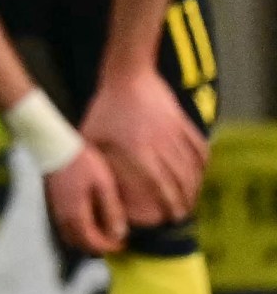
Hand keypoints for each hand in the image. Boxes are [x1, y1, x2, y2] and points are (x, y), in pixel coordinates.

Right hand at [44, 142, 128, 254]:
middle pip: (79, 243)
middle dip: (97, 246)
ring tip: (101, 235)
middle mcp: (63, 217)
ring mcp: (56, 211)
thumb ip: (111, 210)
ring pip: (70, 236)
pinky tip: (87, 222)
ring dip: (85, 240)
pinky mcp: (53, 204)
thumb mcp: (104, 185)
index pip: (92, 241)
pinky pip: (64, 226)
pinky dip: (77, 231)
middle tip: (113, 242)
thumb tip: (119, 233)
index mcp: (76, 214)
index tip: (122, 243)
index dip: (108, 246)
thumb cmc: (83, 164)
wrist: (55, 147)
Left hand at [82, 68, 206, 227]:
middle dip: (183, 200)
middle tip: (181, 214)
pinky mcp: (182, 121)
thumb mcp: (92, 136)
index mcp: (138, 150)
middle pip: (179, 179)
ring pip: (191, 165)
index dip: (168, 203)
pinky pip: (198, 145)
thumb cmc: (104, 108)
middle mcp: (160, 144)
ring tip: (191, 199)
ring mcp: (174, 132)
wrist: (128, 76)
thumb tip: (93, 183)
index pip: (159, 184)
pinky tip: (201, 172)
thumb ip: (95, 160)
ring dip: (194, 185)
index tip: (170, 217)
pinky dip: (202, 162)